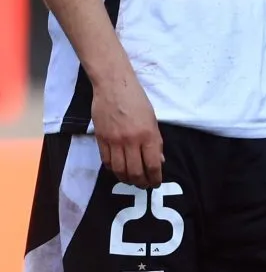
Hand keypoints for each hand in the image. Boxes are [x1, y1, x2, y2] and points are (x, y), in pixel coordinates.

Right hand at [92, 72, 163, 187]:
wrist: (113, 86)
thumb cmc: (137, 101)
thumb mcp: (153, 120)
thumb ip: (156, 142)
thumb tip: (159, 161)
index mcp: (148, 135)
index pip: (152, 165)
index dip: (155, 178)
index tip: (155, 183)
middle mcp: (131, 140)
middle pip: (135, 172)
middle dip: (141, 183)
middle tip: (144, 185)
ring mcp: (114, 140)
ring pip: (119, 170)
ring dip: (126, 179)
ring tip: (132, 181)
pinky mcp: (101, 138)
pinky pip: (106, 161)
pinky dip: (113, 169)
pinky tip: (118, 170)